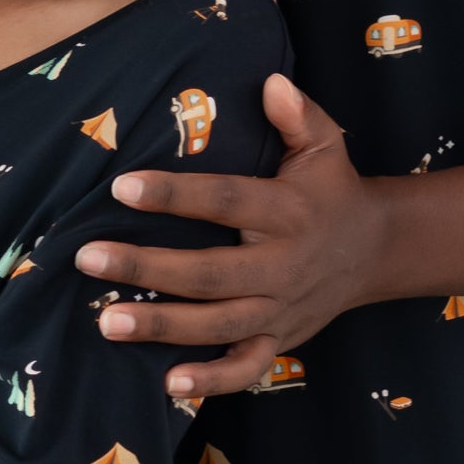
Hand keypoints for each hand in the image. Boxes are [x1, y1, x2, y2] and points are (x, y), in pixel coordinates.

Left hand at [73, 75, 385, 399]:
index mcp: (288, 212)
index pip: (226, 201)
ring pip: (217, 324)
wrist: (375, 252)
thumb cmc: (331, 190)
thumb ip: (298, 116)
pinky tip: (167, 382)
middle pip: (209, 272)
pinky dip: (211, 381)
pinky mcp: (281, 340)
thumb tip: (270, 81)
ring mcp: (281, 309)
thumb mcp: (325, 146)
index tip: (121, 186)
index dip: (175, 195)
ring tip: (105, 322)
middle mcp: (283, 265)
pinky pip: (246, 367)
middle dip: (146, 267)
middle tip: (88, 258)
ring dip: (162, 327)